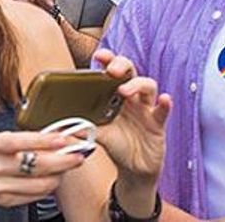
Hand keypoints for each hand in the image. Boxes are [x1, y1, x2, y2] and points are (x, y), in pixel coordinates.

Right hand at [0, 131, 84, 208]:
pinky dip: (46, 188)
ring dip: (58, 176)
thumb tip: (49, 138)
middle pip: (39, 165)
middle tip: (77, 156)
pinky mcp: (6, 200)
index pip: (26, 141)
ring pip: (41, 183)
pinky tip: (49, 180)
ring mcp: (2, 185)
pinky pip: (35, 195)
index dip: (50, 140)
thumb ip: (19, 139)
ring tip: (64, 169)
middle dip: (63, 160)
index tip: (66, 139)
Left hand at [94, 49, 170, 183]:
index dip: (107, 59)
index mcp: (113, 94)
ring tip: (124, 90)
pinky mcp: (157, 124)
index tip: (99, 56)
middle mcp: (130, 97)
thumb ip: (82, 127)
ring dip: (136, 84)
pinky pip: (162, 111)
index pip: (111, 70)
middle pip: (130, 71)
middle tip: (112, 70)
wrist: (132, 168)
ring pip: (148, 86)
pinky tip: (164, 99)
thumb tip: (60, 125)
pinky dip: (165, 104)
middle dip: (122, 65)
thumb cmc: (115, 144)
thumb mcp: (97, 133)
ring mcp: (145, 109)